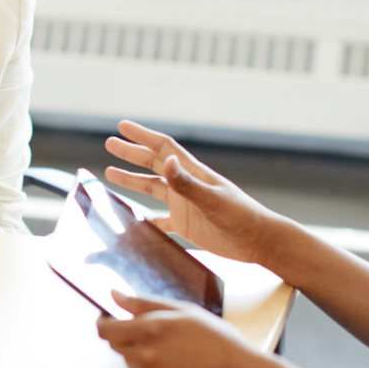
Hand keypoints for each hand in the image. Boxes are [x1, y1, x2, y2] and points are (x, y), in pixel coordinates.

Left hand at [97, 290, 263, 367]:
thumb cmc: (218, 341)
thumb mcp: (185, 312)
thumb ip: (144, 302)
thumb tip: (113, 294)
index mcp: (151, 328)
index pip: (105, 329)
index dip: (104, 323)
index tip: (109, 321)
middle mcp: (144, 355)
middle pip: (115, 346)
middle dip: (129, 339)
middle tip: (160, 339)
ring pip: (129, 363)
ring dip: (142, 358)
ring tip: (175, 357)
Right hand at [104, 119, 286, 263]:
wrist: (259, 241)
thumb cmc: (240, 216)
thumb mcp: (211, 199)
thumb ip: (187, 183)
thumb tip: (166, 161)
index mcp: (193, 173)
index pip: (163, 148)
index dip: (142, 136)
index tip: (122, 126)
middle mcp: (186, 186)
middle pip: (153, 164)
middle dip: (131, 153)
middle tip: (110, 143)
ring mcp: (185, 205)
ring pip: (152, 188)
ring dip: (132, 180)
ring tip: (110, 173)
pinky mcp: (186, 225)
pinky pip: (159, 220)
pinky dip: (145, 219)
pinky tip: (132, 221)